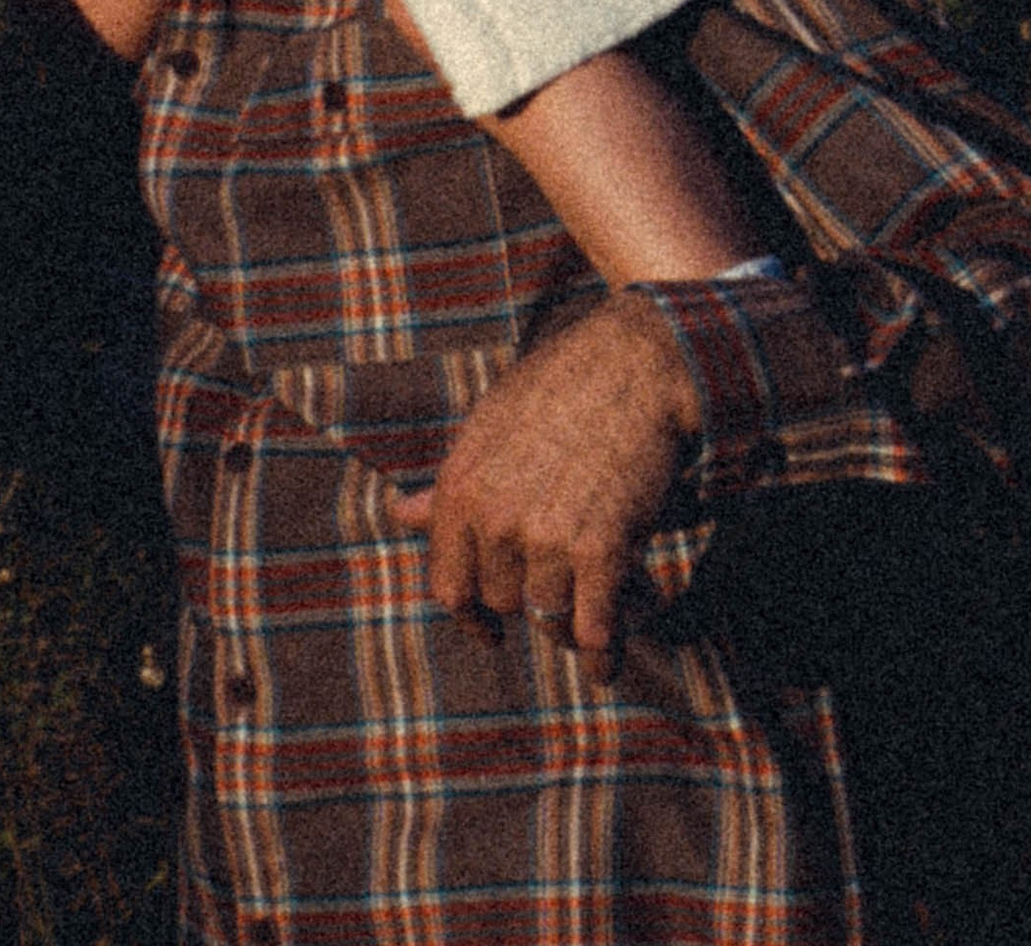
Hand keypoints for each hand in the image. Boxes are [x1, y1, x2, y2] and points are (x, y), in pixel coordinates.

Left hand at [395, 295, 698, 675]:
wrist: (630, 367)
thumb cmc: (556, 392)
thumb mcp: (488, 429)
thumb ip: (450, 485)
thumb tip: (401, 515)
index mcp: (459, 487)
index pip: (448, 585)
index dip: (471, 615)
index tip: (490, 631)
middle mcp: (494, 518)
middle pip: (503, 602)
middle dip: (530, 599)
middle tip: (561, 586)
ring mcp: (546, 537)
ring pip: (548, 619)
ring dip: (569, 625)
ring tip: (591, 614)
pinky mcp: (600, 550)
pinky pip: (593, 629)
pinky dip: (602, 654)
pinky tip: (605, 663)